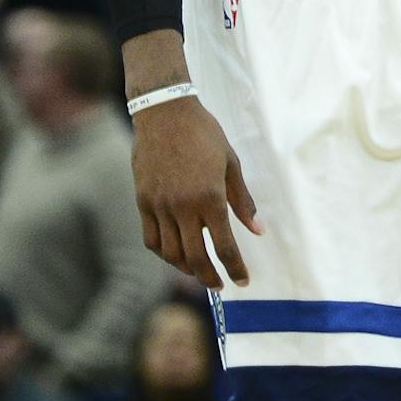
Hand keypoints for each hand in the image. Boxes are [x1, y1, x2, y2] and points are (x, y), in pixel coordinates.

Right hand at [131, 97, 262, 289]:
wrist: (165, 115)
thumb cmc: (205, 135)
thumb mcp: (231, 164)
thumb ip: (243, 200)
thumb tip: (258, 230)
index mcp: (210, 198)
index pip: (225, 245)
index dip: (235, 267)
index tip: (242, 281)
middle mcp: (183, 207)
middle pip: (195, 257)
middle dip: (210, 277)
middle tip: (221, 285)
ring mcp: (159, 206)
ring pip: (170, 253)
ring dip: (186, 268)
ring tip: (200, 271)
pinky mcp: (142, 202)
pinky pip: (151, 239)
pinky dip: (163, 253)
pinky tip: (175, 254)